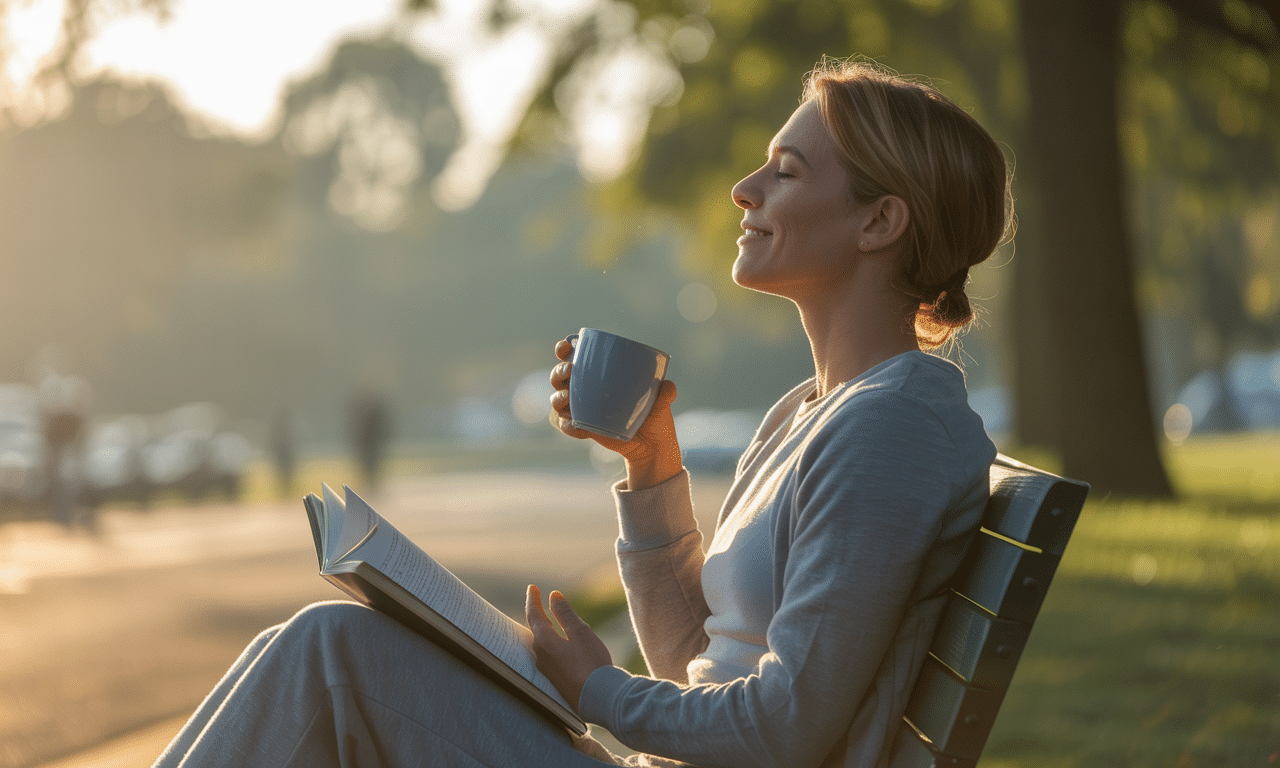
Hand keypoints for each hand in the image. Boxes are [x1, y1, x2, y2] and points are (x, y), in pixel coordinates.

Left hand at [525, 584, 612, 710]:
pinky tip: (554, 645)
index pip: (534, 615)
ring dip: (541, 630)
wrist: (598, 698)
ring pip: (539, 644)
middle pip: (534, 630)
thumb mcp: (580, 632)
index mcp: (544, 641)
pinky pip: (546, 656)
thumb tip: (553, 596)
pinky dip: (548, 643)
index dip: (533, 599)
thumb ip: (565, 613)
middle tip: (535, 601)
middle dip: (535, 614)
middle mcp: (539, 656)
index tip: (532, 588)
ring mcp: (546, 670)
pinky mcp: (554, 680)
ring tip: (544, 620)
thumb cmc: (590, 662)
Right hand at [549, 337, 682, 489]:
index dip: (563, 349)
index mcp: (600, 374)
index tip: (566, 347)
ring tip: (568, 399)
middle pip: (559, 377)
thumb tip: (668, 386)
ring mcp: (582, 409)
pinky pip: (566, 425)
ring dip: (558, 397)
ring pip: (557, 400)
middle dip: (558, 372)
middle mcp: (586, 389)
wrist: (652, 446)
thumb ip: (665, 394)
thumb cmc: (655, 416)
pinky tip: (576, 425)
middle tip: (570, 371)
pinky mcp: (583, 428)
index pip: (574, 356)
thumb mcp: (662, 404)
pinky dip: (567, 425)